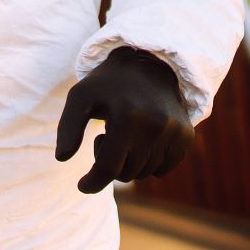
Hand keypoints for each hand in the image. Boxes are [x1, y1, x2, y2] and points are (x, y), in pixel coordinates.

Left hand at [55, 47, 193, 194]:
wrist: (150, 63)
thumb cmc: (109, 83)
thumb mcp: (80, 96)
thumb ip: (68, 127)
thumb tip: (62, 158)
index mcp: (128, 116)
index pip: (108, 167)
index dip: (92, 182)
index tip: (82, 186)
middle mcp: (156, 125)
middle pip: (126, 173)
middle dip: (110, 163)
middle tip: (107, 137)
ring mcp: (175, 131)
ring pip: (145, 173)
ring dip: (130, 162)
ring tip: (125, 135)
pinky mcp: (186, 135)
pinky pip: (163, 168)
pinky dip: (149, 162)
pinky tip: (142, 141)